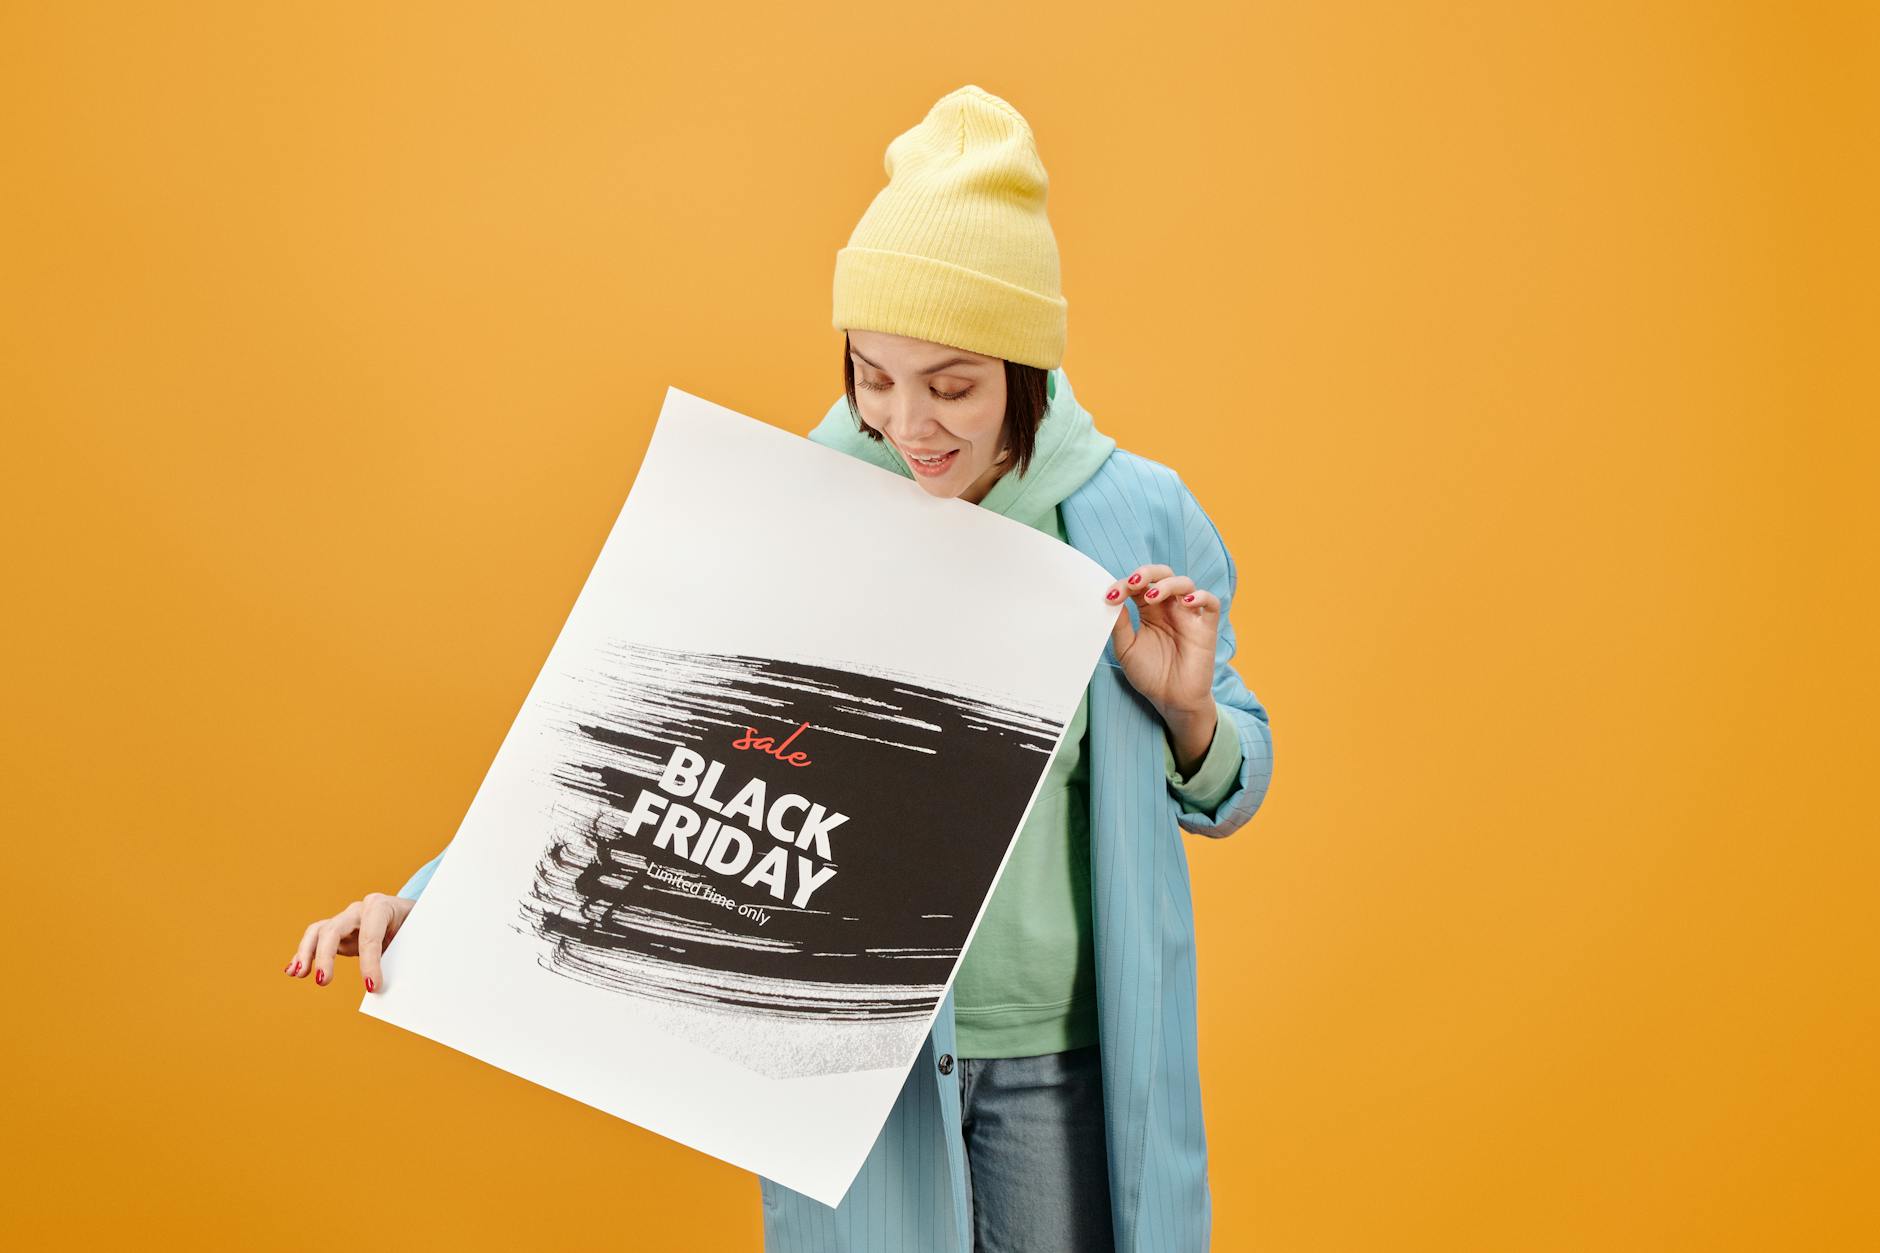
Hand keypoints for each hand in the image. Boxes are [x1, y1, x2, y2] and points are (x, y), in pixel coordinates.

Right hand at [281, 892, 416, 993]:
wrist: (410, 913)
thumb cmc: (416, 923)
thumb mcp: (418, 934)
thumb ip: (406, 953)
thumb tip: (395, 984)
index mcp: (381, 907)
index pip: (370, 936)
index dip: (370, 963)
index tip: (372, 987)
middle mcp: (358, 910)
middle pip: (334, 929)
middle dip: (326, 956)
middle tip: (323, 982)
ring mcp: (345, 920)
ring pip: (318, 932)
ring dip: (305, 953)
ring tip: (298, 974)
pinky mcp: (338, 933)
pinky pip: (316, 941)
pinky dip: (303, 955)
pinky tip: (292, 970)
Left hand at [1104, 563, 1220, 732]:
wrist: (1171, 701)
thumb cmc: (1150, 675)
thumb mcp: (1126, 649)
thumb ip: (1120, 625)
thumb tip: (1111, 599)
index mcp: (1149, 611)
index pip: (1138, 586)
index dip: (1124, 585)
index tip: (1110, 597)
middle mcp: (1169, 609)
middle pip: (1163, 575)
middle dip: (1148, 572)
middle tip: (1133, 582)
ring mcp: (1189, 616)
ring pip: (1185, 584)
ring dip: (1168, 584)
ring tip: (1152, 596)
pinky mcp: (1206, 628)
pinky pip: (1211, 603)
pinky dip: (1201, 597)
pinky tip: (1186, 602)